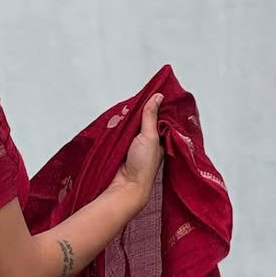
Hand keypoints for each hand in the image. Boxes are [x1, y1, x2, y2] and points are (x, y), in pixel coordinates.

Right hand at [108, 93, 164, 212]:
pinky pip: (120, 132)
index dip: (155, 105)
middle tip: (134, 99)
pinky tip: (115, 119)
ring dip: (126, 118)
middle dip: (139, 110)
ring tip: (123, 108)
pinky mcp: (121, 147)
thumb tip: (158, 97)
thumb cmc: (143, 165)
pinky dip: (118, 126)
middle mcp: (149, 140)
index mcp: (161, 139)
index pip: (158, 117)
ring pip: (131, 125)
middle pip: (143, 119)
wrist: (125, 185)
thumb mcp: (150, 136)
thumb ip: (151, 116)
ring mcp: (134, 143)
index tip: (151, 91)